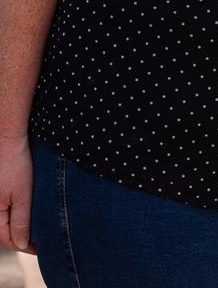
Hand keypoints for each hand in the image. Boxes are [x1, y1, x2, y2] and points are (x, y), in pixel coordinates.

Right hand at [0, 134, 34, 252]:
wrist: (10, 139)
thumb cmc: (16, 165)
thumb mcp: (22, 195)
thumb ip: (20, 221)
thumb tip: (21, 245)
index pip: (8, 239)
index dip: (26, 246)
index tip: (43, 249)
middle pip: (7, 231)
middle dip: (24, 238)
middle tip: (43, 241)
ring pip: (8, 220)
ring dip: (22, 226)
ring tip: (40, 228)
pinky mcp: (1, 190)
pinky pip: (8, 209)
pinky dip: (19, 213)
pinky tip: (32, 212)